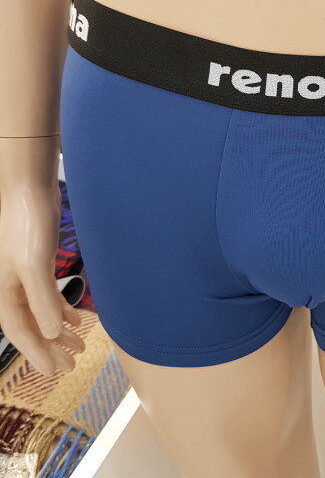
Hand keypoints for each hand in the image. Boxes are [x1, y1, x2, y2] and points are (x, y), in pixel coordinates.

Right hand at [0, 185, 84, 375]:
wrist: (30, 190)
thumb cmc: (28, 225)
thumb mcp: (34, 265)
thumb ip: (41, 299)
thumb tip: (51, 334)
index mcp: (4, 292)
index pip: (21, 332)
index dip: (38, 354)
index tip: (56, 371)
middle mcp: (10, 287)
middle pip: (32, 326)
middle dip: (51, 347)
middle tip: (72, 365)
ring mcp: (24, 276)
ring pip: (42, 312)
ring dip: (59, 331)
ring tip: (80, 346)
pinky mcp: (38, 263)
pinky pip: (48, 295)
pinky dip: (62, 309)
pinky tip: (76, 319)